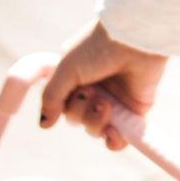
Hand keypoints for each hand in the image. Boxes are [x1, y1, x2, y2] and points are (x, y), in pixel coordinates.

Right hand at [39, 21, 168, 152]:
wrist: (135, 38)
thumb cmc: (99, 46)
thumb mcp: (67, 68)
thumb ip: (52, 96)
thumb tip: (44, 124)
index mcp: (77, 77)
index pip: (64, 106)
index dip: (67, 106)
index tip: (77, 91)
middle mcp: (96, 89)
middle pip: (78, 119)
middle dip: (82, 112)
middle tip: (92, 94)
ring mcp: (115, 100)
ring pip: (96, 129)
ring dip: (96, 122)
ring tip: (106, 105)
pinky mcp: (135, 109)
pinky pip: (121, 136)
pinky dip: (114, 141)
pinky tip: (112, 134)